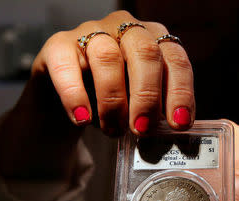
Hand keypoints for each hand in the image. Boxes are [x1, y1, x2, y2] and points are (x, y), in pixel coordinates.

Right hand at [30, 10, 194, 135]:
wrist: (69, 102)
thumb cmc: (113, 102)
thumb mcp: (140, 105)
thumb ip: (156, 111)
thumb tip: (172, 132)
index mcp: (155, 41)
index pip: (175, 60)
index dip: (180, 91)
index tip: (179, 123)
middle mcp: (127, 29)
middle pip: (146, 53)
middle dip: (147, 96)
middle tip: (142, 129)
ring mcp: (92, 32)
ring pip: (108, 57)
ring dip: (113, 100)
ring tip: (113, 131)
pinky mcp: (58, 44)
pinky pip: (66, 64)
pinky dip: (76, 95)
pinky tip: (82, 119)